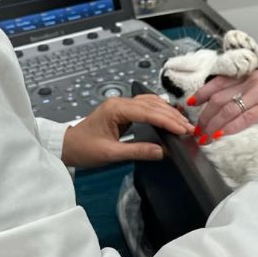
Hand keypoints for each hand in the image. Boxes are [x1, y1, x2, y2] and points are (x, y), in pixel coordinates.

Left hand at [62, 95, 192, 167]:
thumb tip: (162, 151)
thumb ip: (137, 151)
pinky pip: (145, 106)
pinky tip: (170, 116)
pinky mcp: (122, 110)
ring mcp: (121, 104)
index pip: (148, 113)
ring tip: (184, 124)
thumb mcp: (111, 154)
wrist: (67, 146)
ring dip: (168, 113)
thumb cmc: (84, 149)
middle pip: (152, 105)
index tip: (184, 130)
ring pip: (150, 103)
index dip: (168, 121)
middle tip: (190, 129)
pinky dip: (160, 111)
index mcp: (116, 109)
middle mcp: (120, 102)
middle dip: (172, 117)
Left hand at [191, 61, 257, 137]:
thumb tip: (240, 101)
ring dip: (212, 125)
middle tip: (195, 128)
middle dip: (204, 115)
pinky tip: (220, 135)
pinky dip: (229, 128)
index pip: (219, 83)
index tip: (191, 102)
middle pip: (218, 99)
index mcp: (249, 76)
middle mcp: (250, 83)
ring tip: (204, 137)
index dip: (202, 92)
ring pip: (227, 110)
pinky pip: (244, 119)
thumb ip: (253, 88)